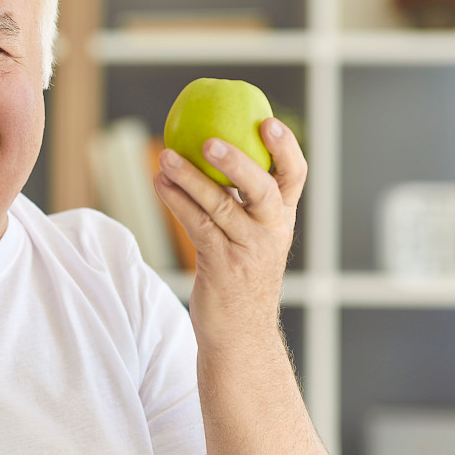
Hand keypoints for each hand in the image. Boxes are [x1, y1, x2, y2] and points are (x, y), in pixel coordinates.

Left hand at [154, 118, 305, 348]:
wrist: (239, 333)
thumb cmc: (240, 277)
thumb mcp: (251, 238)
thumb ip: (242, 203)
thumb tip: (213, 154)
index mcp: (281, 219)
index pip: (294, 176)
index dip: (285, 148)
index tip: (268, 121)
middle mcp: (271, 232)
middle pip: (261, 188)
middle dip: (237, 162)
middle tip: (209, 140)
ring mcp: (249, 250)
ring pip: (220, 206)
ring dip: (189, 179)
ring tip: (165, 157)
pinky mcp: (222, 266)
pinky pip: (197, 226)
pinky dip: (176, 202)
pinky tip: (160, 184)